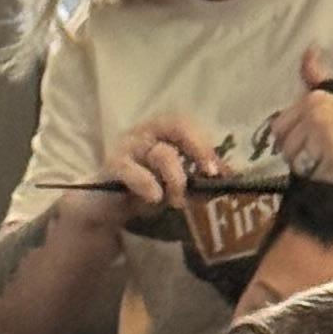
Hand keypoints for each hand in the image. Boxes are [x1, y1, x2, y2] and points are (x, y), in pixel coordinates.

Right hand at [104, 113, 218, 217]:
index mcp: (161, 133)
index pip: (186, 125)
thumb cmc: (141, 192)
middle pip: (176, 125)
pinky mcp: (112, 165)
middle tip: (207, 174)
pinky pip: (132, 170)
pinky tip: (154, 197)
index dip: (204, 144)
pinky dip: (147, 184)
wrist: (104, 208)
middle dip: (197, 148)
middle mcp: (145, 133)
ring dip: (176, 180)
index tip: (216, 171)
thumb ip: (197, 180)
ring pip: (161, 153)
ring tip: (176, 201)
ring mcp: (127, 146)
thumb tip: (229, 177)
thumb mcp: (174, 186)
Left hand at [262, 50, 332, 182]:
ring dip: (316, 169)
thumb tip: (308, 50)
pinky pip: (318, 177)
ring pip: (300, 165)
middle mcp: (317, 115)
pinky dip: (330, 178)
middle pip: (287, 149)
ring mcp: (325, 137)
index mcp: (315, 100)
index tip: (309, 145)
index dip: (291, 140)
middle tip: (326, 156)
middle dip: (302, 157)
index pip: (279, 127)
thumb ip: (319, 78)